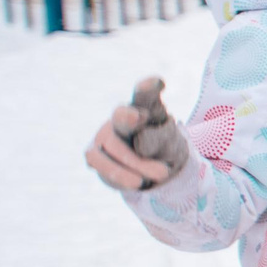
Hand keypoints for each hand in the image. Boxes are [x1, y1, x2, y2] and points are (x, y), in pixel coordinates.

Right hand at [85, 76, 189, 190]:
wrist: (156, 171)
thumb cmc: (166, 149)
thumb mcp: (172, 144)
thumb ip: (159, 140)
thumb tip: (140, 143)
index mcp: (148, 107)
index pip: (146, 94)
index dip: (149, 87)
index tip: (158, 82)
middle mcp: (123, 116)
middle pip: (122, 115)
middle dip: (128, 118)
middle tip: (139, 118)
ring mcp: (106, 134)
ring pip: (112, 145)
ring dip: (135, 162)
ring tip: (163, 175)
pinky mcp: (94, 153)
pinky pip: (97, 161)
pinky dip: (118, 174)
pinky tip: (139, 183)